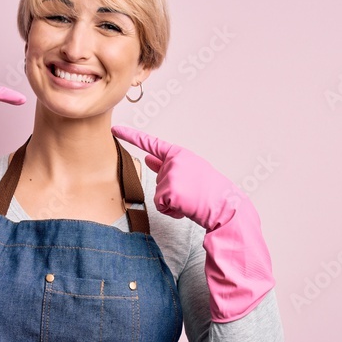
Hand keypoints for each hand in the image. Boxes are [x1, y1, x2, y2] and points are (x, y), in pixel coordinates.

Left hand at [111, 124, 274, 322]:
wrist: (226, 207)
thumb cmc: (210, 193)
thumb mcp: (189, 173)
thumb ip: (166, 165)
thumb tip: (147, 158)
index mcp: (180, 154)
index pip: (151, 144)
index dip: (132, 136)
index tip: (116, 129)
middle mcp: (174, 160)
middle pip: (157, 180)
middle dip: (170, 192)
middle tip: (191, 194)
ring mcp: (171, 175)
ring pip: (158, 194)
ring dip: (172, 203)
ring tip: (191, 201)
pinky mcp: (169, 190)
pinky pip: (160, 206)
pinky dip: (172, 212)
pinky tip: (187, 208)